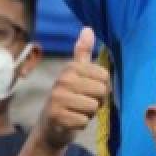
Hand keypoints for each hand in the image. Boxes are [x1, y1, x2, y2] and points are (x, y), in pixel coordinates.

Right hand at [38, 28, 109, 153]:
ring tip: (77, 111)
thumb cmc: (70, 98)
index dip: (102, 87)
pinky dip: (81, 124)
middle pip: (102, 91)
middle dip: (97, 101)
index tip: (88, 91)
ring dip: (89, 113)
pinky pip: (84, 121)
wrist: (50, 127)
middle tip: (83, 103)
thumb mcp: (77, 74)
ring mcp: (57, 98)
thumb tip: (88, 28)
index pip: (105, 76)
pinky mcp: (56, 117)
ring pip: (94, 106)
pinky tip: (71, 122)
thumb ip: (83, 52)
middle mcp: (62, 80)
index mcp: (71, 68)